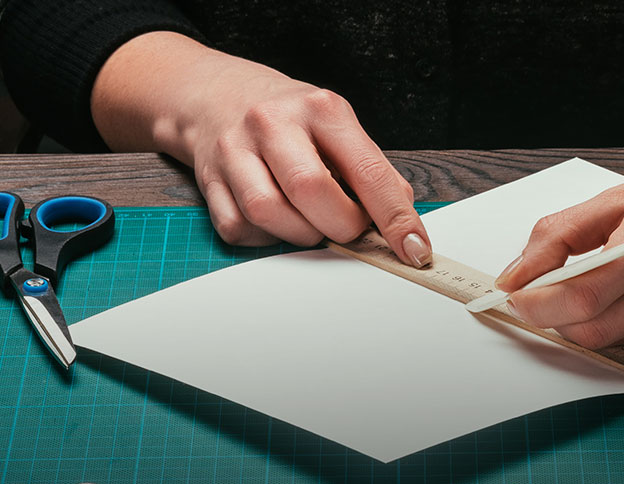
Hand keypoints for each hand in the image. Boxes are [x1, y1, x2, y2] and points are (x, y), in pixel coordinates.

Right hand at [92, 32, 430, 265]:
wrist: (217, 95)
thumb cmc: (289, 117)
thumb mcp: (336, 123)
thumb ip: (368, 169)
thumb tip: (402, 221)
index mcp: (320, 108)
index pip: (365, 170)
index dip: (394, 217)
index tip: (413, 247)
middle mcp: (273, 123)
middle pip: (312, 192)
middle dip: (342, 226)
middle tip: (351, 228)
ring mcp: (235, 150)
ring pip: (269, 214)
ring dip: (301, 234)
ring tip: (312, 222)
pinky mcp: (209, 179)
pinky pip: (239, 227)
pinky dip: (266, 237)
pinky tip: (278, 221)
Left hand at [495, 18, 623, 351]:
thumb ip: (563, 233)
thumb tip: (515, 276)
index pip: (583, 292)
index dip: (537, 304)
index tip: (516, 300)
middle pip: (596, 328)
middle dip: (558, 320)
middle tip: (545, 298)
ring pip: (622, 341)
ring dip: (598, 322)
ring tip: (612, 283)